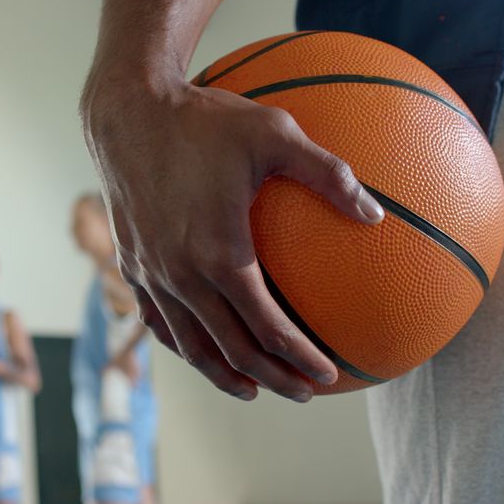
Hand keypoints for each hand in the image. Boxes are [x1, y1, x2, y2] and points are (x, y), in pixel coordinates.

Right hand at [81, 73, 383, 401]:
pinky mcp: (131, 263)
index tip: (328, 374)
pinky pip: (157, 321)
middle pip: (230, 350)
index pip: (266, 327)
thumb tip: (376, 213)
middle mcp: (181, 275)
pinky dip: (182, 345)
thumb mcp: (274, 133)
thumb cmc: (203, 119)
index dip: (299, 357)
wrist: (127, 111)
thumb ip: (328, 173)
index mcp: (219, 254)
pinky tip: (198, 347)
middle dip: (271, 378)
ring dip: (223, 373)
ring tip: (252, 389)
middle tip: (303, 393)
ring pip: (189, 345)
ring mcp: (151, 274)